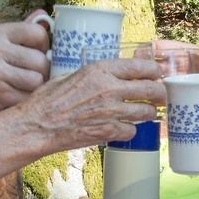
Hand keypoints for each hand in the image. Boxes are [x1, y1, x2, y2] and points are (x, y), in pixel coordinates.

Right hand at [0, 19, 51, 119]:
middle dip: (43, 70)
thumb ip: (22, 30)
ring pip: (37, 80)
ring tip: (25, 85)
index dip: (44, 45)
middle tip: (33, 74)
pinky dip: (26, 98)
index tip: (37, 53)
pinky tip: (15, 95)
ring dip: (36, 86)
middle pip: (41, 60)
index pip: (38, 33)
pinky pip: (28, 97)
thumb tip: (44, 14)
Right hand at [8, 56, 166, 150]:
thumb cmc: (48, 100)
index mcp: (99, 70)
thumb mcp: (70, 76)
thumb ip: (92, 75)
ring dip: (149, 113)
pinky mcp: (108, 131)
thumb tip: (106, 75)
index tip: (158, 74)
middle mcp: (109, 88)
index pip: (140, 67)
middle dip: (160, 93)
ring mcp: (110, 111)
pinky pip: (131, 130)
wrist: (37, 126)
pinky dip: (129, 130)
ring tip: (147, 114)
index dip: (154, 71)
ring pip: (146, 111)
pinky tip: (123, 129)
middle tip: (161, 96)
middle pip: (150, 89)